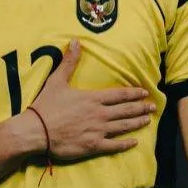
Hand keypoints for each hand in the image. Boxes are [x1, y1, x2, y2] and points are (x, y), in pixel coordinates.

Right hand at [27, 39, 155, 159]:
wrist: (35, 131)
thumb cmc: (46, 106)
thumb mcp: (57, 81)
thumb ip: (69, 62)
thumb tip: (76, 41)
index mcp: (94, 98)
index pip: (120, 95)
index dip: (134, 93)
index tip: (145, 93)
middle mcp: (100, 114)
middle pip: (126, 110)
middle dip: (141, 108)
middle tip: (153, 107)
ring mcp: (98, 130)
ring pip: (124, 126)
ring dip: (138, 122)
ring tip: (148, 120)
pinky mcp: (93, 146)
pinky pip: (114, 145)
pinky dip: (126, 144)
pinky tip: (134, 142)